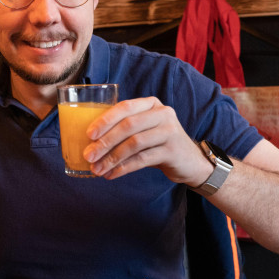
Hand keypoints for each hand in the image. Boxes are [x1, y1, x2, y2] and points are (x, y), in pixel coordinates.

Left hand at [83, 97, 210, 184]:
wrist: (190, 161)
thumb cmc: (159, 143)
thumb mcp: (144, 129)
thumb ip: (124, 128)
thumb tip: (91, 142)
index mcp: (151, 104)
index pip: (125, 107)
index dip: (105, 120)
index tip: (88, 135)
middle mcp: (163, 114)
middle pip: (128, 126)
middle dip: (105, 142)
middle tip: (89, 155)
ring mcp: (169, 132)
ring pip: (134, 144)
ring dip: (112, 158)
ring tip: (97, 169)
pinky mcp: (172, 151)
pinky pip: (142, 159)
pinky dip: (124, 168)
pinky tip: (111, 174)